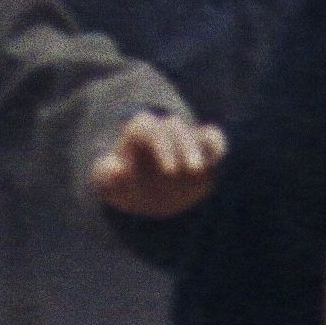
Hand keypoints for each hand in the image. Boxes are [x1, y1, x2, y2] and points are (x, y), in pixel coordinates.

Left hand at [86, 107, 227, 218]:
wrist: (144, 196)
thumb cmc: (125, 186)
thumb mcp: (110, 184)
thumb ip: (108, 176)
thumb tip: (117, 169)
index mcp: (138, 133)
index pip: (148, 128)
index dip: (160, 146)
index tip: (169, 170)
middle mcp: (161, 131)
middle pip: (173, 128)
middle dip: (183, 146)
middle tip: (190, 170)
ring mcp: (181, 138)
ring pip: (193, 132)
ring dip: (200, 148)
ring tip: (201, 170)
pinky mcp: (200, 147)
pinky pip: (211, 137)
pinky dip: (216, 145)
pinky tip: (218, 161)